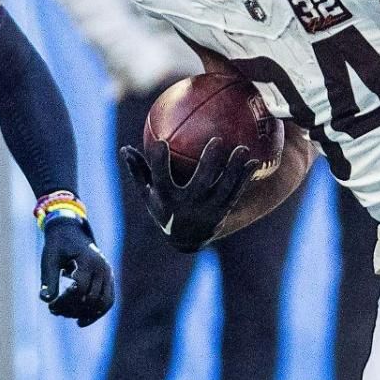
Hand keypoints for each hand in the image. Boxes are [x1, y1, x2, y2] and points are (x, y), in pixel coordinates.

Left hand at [39, 215, 114, 325]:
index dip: (64, 302)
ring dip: (84, 314)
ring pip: (103, 303)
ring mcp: (109, 274)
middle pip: (91, 298)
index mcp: (89, 261)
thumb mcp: (49, 260)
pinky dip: (96, 313)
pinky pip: (107, 301)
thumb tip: (45, 300)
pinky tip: (80, 322)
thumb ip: (49, 279)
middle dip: (72, 309)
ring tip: (65, 315)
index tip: (50, 306)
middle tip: (54, 310)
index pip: (79, 290)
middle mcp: (103, 268)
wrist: (70, 232)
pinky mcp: (109, 279)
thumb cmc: (58, 245)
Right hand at [119, 138, 259, 252]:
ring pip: (223, 189)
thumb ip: (138, 171)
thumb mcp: (148, 194)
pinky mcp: (223, 213)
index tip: (160, 142)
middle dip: (209, 163)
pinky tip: (255, 162)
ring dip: (234, 170)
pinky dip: (245, 178)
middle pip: (199, 183)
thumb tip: (124, 148)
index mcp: (167, 199)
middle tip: (217, 140)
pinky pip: (236, 193)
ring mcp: (208, 212)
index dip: (159, 162)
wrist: (187, 239)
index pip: (161, 179)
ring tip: (244, 149)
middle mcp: (188, 207)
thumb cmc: (164, 208)